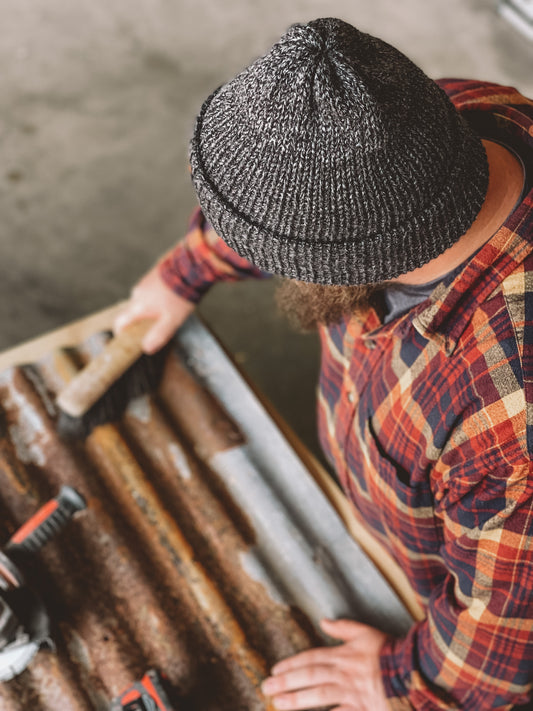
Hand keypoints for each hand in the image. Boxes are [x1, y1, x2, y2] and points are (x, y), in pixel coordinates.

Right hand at [114, 263, 194, 353]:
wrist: (189, 270)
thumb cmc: (179, 297)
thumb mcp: (171, 321)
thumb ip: (158, 335)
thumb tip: (146, 348)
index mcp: (138, 306)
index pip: (120, 322)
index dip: (120, 332)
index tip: (127, 339)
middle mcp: (137, 294)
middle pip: (133, 312)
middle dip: (142, 320)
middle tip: (157, 326)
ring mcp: (144, 283)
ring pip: (143, 300)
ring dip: (151, 308)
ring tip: (168, 310)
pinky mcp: (152, 276)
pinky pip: (150, 291)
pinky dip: (156, 297)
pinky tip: (170, 298)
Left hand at [262, 619, 389, 710]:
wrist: (412, 670)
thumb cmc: (387, 651)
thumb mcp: (365, 632)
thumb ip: (343, 627)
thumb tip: (323, 621)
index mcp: (342, 655)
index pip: (310, 658)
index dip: (291, 664)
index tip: (274, 670)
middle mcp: (342, 673)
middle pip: (309, 677)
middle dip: (286, 682)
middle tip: (266, 688)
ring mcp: (350, 692)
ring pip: (319, 696)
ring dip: (297, 700)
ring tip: (278, 703)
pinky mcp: (360, 708)